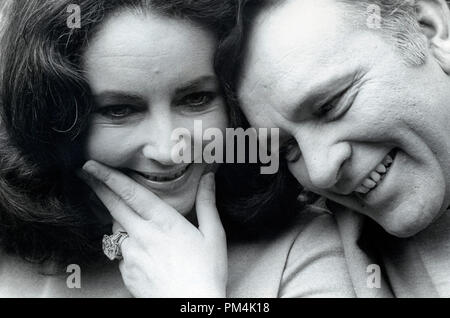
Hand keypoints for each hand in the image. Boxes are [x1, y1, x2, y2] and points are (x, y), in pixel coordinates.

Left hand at [79, 161, 227, 297]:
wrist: (189, 307)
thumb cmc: (206, 272)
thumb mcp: (213, 236)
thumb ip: (207, 204)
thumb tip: (209, 178)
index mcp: (164, 223)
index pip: (131, 194)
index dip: (109, 177)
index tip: (92, 165)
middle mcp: (141, 236)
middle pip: (113, 206)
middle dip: (96, 186)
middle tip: (83, 172)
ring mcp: (130, 255)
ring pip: (117, 229)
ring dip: (118, 219)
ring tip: (129, 218)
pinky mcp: (126, 272)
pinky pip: (122, 252)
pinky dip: (128, 246)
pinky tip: (145, 253)